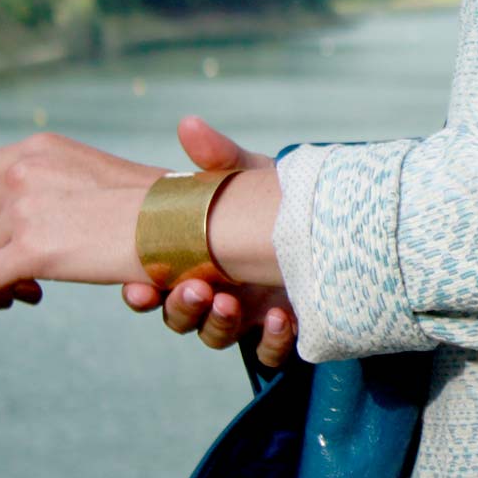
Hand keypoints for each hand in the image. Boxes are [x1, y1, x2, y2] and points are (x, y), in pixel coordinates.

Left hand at [0, 132, 163, 305]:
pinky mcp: (33, 250)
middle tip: (19, 271)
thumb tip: (19, 215)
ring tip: (30, 287)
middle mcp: (24, 171)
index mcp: (40, 148)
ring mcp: (26, 210)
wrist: (187, 219)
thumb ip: (51, 182)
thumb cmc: (156, 204)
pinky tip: (24, 299)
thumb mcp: (94, 172)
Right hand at [120, 115, 298, 366]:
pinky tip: (281, 318)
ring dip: (218, 325)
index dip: (140, 294)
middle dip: (181, 307)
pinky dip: (271, 342)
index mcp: (196, 259)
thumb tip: (188, 124)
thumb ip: (219, 157)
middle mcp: (217, 291)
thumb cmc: (280, 198)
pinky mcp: (286, 329)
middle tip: (195, 289)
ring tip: (231, 304)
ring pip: (217, 336)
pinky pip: (269, 352)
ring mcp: (249, 315)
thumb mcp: (251, 176)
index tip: (138, 289)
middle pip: (180, 316)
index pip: (153, 286)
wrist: (338, 218)